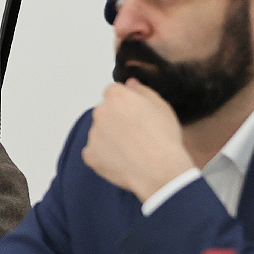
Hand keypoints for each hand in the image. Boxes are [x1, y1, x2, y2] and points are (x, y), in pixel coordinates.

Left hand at [81, 79, 195, 200]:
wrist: (158, 169)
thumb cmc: (163, 136)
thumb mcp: (162, 107)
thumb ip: (142, 91)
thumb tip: (129, 83)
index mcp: (116, 97)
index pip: (114, 92)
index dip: (125, 103)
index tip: (136, 115)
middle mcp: (100, 112)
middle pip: (105, 112)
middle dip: (116, 119)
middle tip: (135, 134)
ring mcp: (92, 134)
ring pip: (100, 132)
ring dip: (110, 137)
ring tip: (131, 151)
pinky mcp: (89, 155)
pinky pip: (95, 152)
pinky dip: (104, 156)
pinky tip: (122, 161)